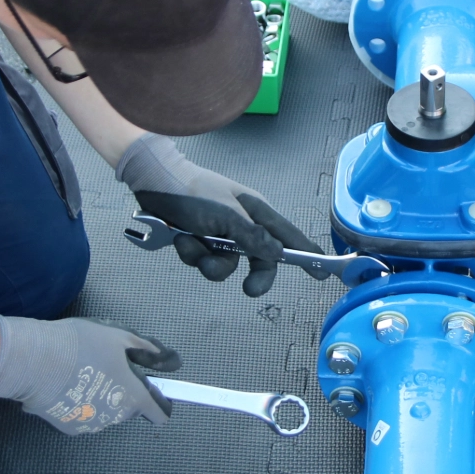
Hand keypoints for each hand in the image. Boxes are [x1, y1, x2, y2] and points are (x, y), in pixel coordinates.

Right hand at [0, 315, 180, 433]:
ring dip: (103, 398)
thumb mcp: (121, 337)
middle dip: (125, 391)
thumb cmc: (79, 345)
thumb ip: (150, 351)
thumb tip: (172, 360)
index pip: (160, 413)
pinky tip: (69, 384)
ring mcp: (92, 425)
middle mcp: (115, 417)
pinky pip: (85, 415)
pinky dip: (82, 404)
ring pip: (107, 412)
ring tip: (85, 372)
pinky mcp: (69, 427)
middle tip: (109, 367)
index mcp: (133, 397)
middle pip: (130, 409)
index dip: (160, 401)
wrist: (33, 360)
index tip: (154, 390)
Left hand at [136, 188, 328, 296]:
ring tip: (191, 241)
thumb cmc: (194, 193)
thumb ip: (253, 237)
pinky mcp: (200, 241)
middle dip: (253, 275)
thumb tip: (278, 254)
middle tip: (250, 290)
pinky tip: (179, 237)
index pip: (289, 236)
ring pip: (227, 265)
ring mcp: (221, 235)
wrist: (153, 183)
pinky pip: (203, 260)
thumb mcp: (227, 216)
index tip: (321, 272)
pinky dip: (191, 252)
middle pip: (261, 260)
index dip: (306, 254)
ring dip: (208, 260)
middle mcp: (242, 225)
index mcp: (256, 212)